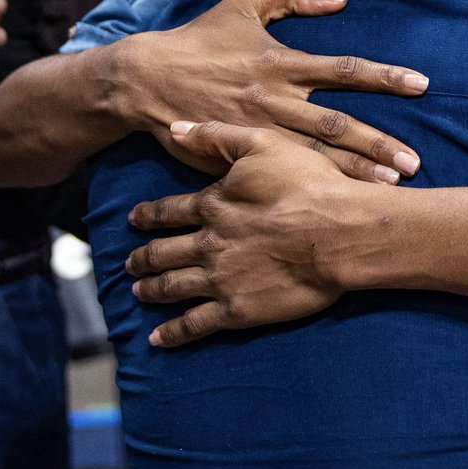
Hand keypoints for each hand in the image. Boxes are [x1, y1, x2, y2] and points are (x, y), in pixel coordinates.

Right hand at [113, 0, 428, 182]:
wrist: (144, 79)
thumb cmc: (199, 38)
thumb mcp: (244, 3)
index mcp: (282, 61)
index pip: (346, 69)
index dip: (385, 77)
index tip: (421, 84)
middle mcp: (275, 98)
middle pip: (338, 124)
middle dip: (379, 143)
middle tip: (414, 162)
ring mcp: (257, 131)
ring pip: (314, 156)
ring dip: (353, 173)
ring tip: (390, 187)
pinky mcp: (236, 157)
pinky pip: (281, 174)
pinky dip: (310, 186)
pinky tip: (334, 200)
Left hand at [127, 118, 370, 345]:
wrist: (338, 232)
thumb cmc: (307, 183)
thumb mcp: (263, 144)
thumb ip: (218, 136)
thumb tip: (175, 128)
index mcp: (214, 204)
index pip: (169, 211)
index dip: (148, 215)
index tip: (133, 219)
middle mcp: (208, 243)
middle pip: (164, 252)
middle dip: (144, 257)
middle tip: (129, 263)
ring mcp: (219, 279)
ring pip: (172, 287)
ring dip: (152, 290)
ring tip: (137, 292)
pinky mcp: (237, 310)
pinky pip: (195, 325)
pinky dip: (173, 333)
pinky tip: (157, 339)